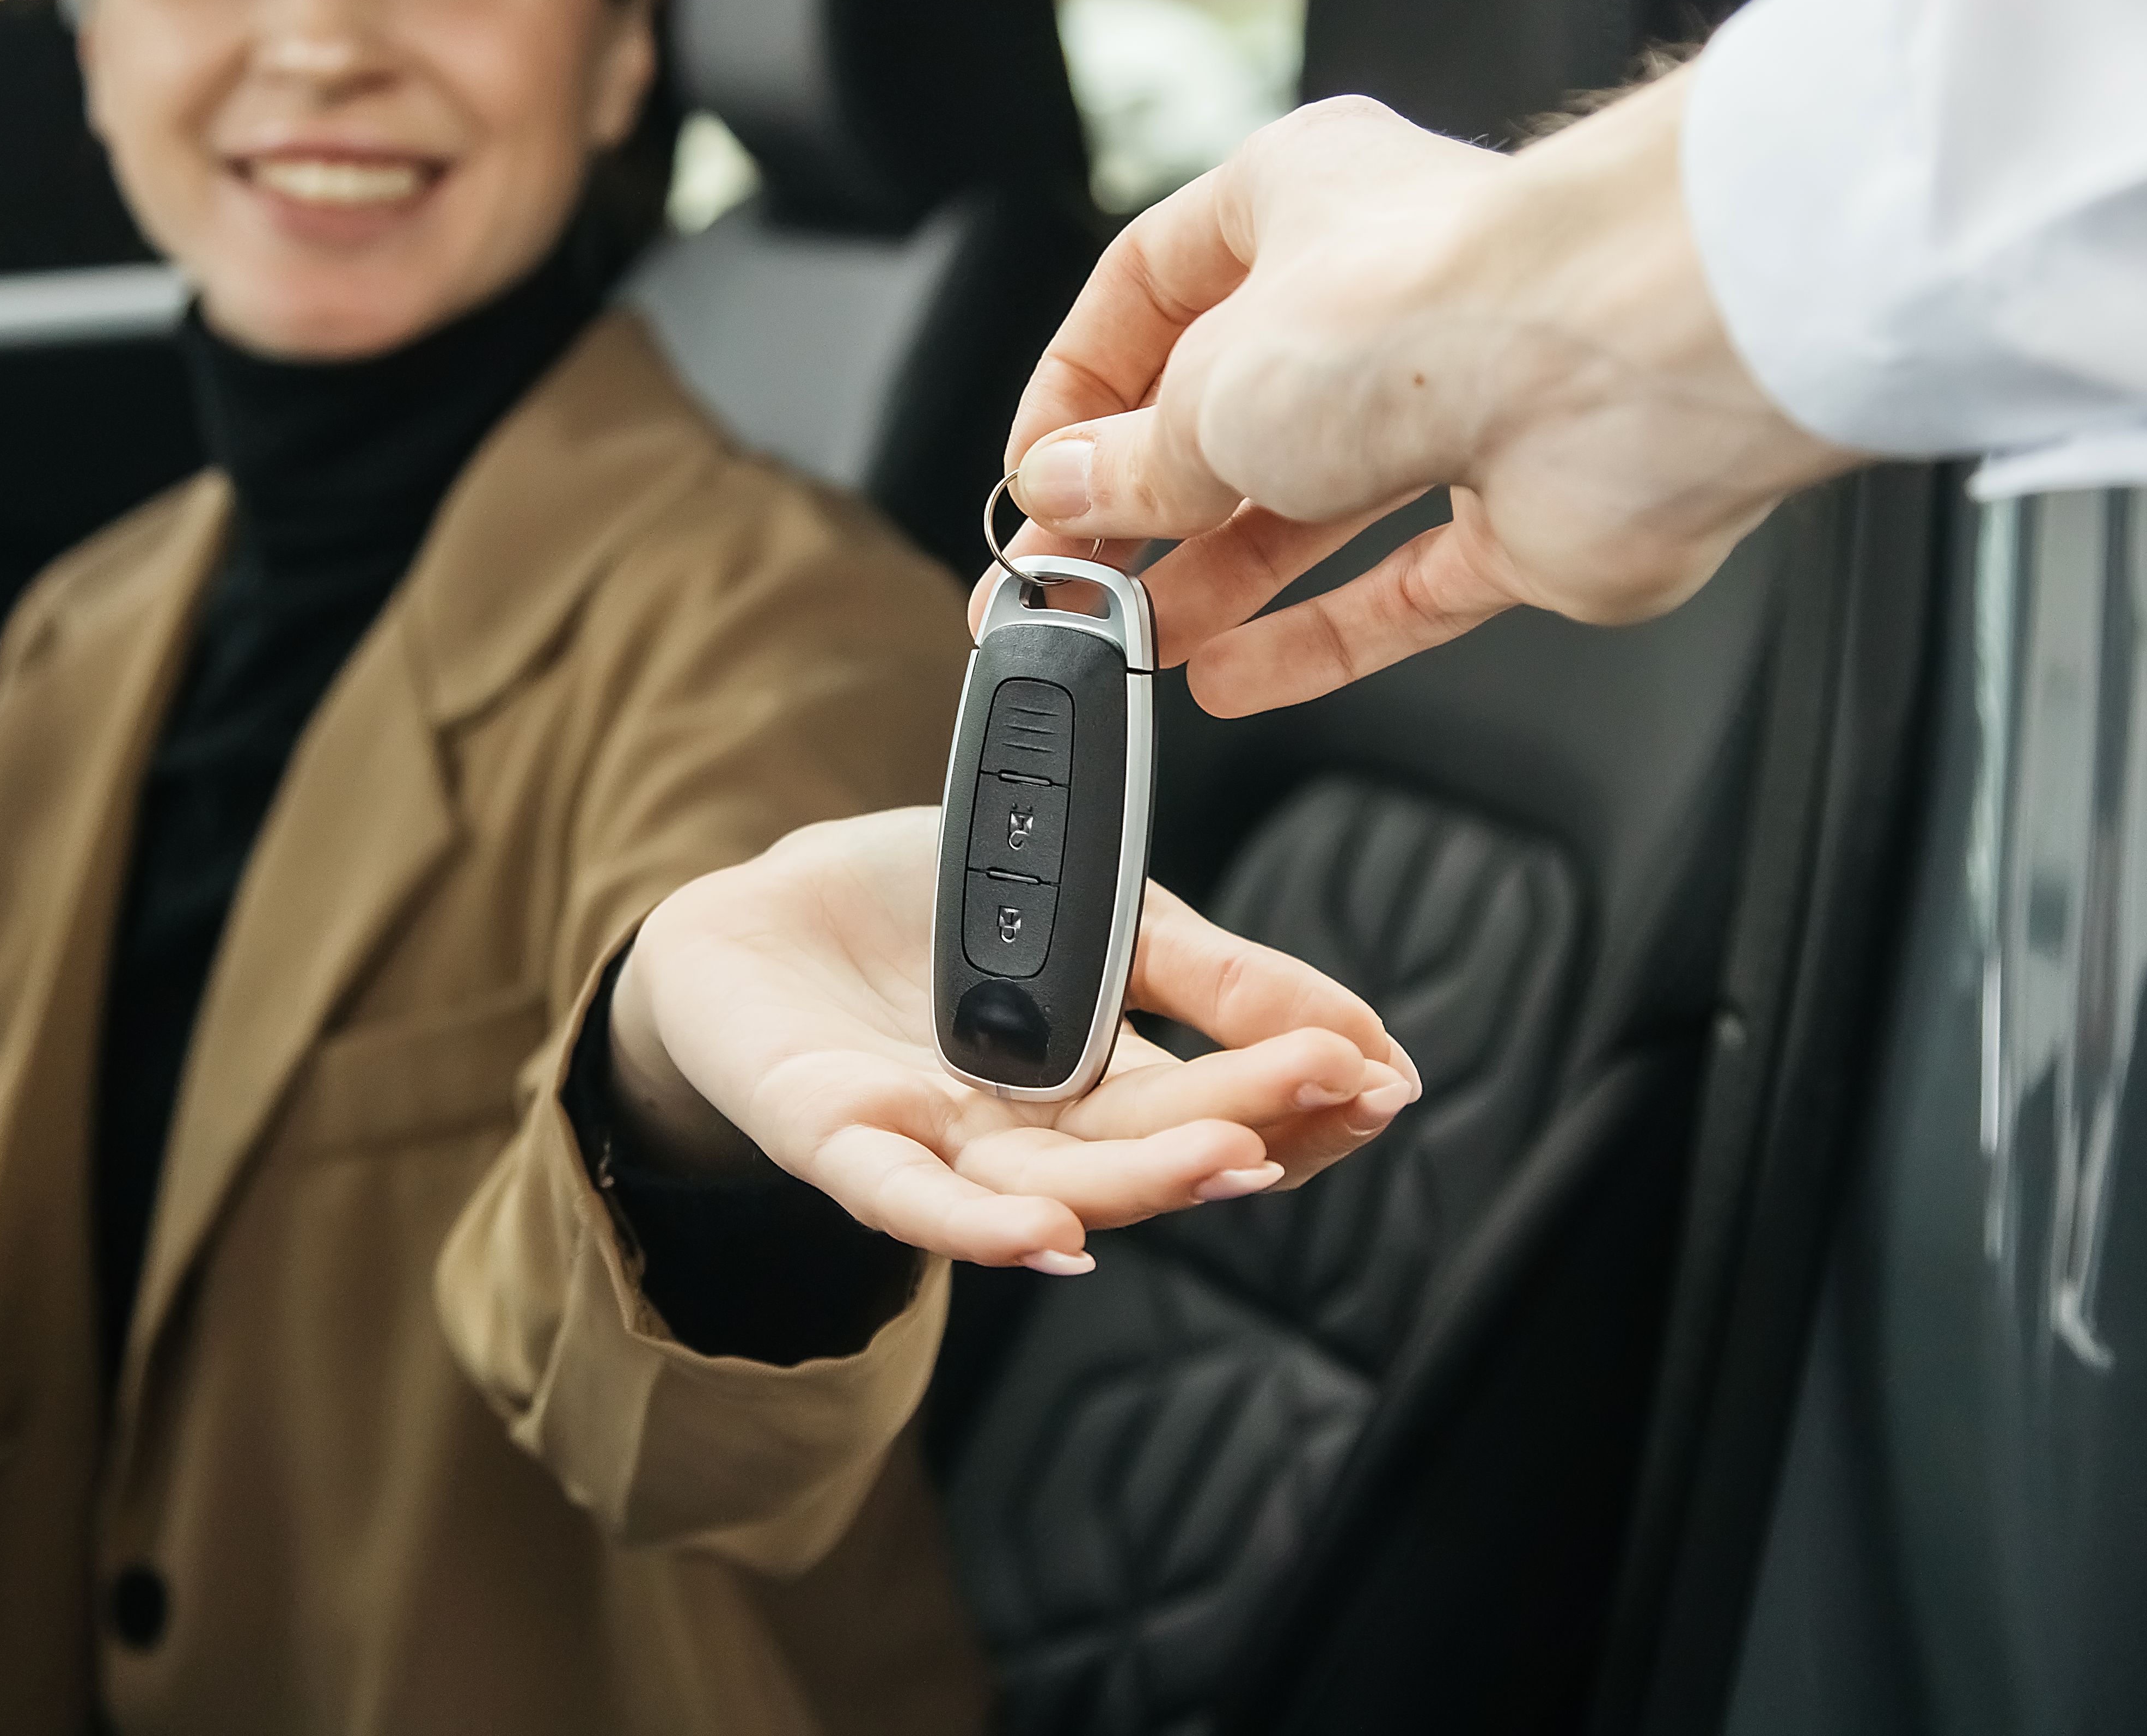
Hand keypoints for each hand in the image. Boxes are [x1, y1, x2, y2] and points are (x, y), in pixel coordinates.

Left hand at [608, 808, 1419, 1273]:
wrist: (762, 905)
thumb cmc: (922, 909)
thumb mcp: (1094, 903)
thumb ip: (1210, 970)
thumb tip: (1360, 1029)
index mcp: (1098, 1077)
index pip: (1216, 1105)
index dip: (1299, 1098)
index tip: (1384, 1074)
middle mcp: (1032, 1131)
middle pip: (1151, 1145)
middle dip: (1251, 1123)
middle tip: (1342, 1094)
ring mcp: (942, 1146)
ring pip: (1059, 1183)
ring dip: (1152, 1181)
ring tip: (1241, 1161)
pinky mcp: (842, 1141)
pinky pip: (914, 1201)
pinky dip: (983, 1226)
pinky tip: (1056, 1242)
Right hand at [983, 69, 1859, 715]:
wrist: (1625, 363)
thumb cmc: (1430, 305)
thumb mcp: (1210, 391)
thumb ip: (1135, 460)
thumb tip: (1069, 489)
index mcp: (1300, 199)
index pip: (1151, 287)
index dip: (1079, 385)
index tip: (1035, 472)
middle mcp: (1382, 289)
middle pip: (1230, 407)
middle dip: (1136, 504)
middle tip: (1055, 582)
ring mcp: (1459, 400)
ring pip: (1311, 502)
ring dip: (1210, 577)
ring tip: (1123, 638)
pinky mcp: (1520, 506)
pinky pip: (1401, 586)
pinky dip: (1317, 636)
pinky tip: (1233, 676)